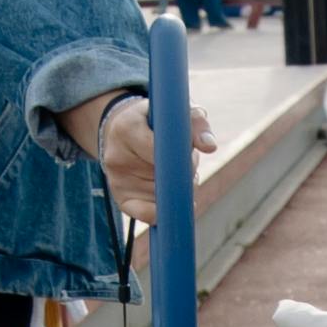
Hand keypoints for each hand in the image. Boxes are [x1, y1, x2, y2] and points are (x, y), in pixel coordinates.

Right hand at [70, 89, 215, 227]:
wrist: (120, 131)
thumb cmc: (154, 120)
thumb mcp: (173, 111)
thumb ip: (196, 122)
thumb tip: (210, 146)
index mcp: (126, 127)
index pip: (161, 150)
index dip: (183, 157)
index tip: (190, 156)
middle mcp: (116, 155)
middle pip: (165, 176)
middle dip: (185, 173)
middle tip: (186, 164)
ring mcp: (116, 180)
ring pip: (164, 195)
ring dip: (179, 188)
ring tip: (172, 170)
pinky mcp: (121, 199)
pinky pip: (147, 215)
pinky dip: (166, 210)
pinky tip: (173, 199)